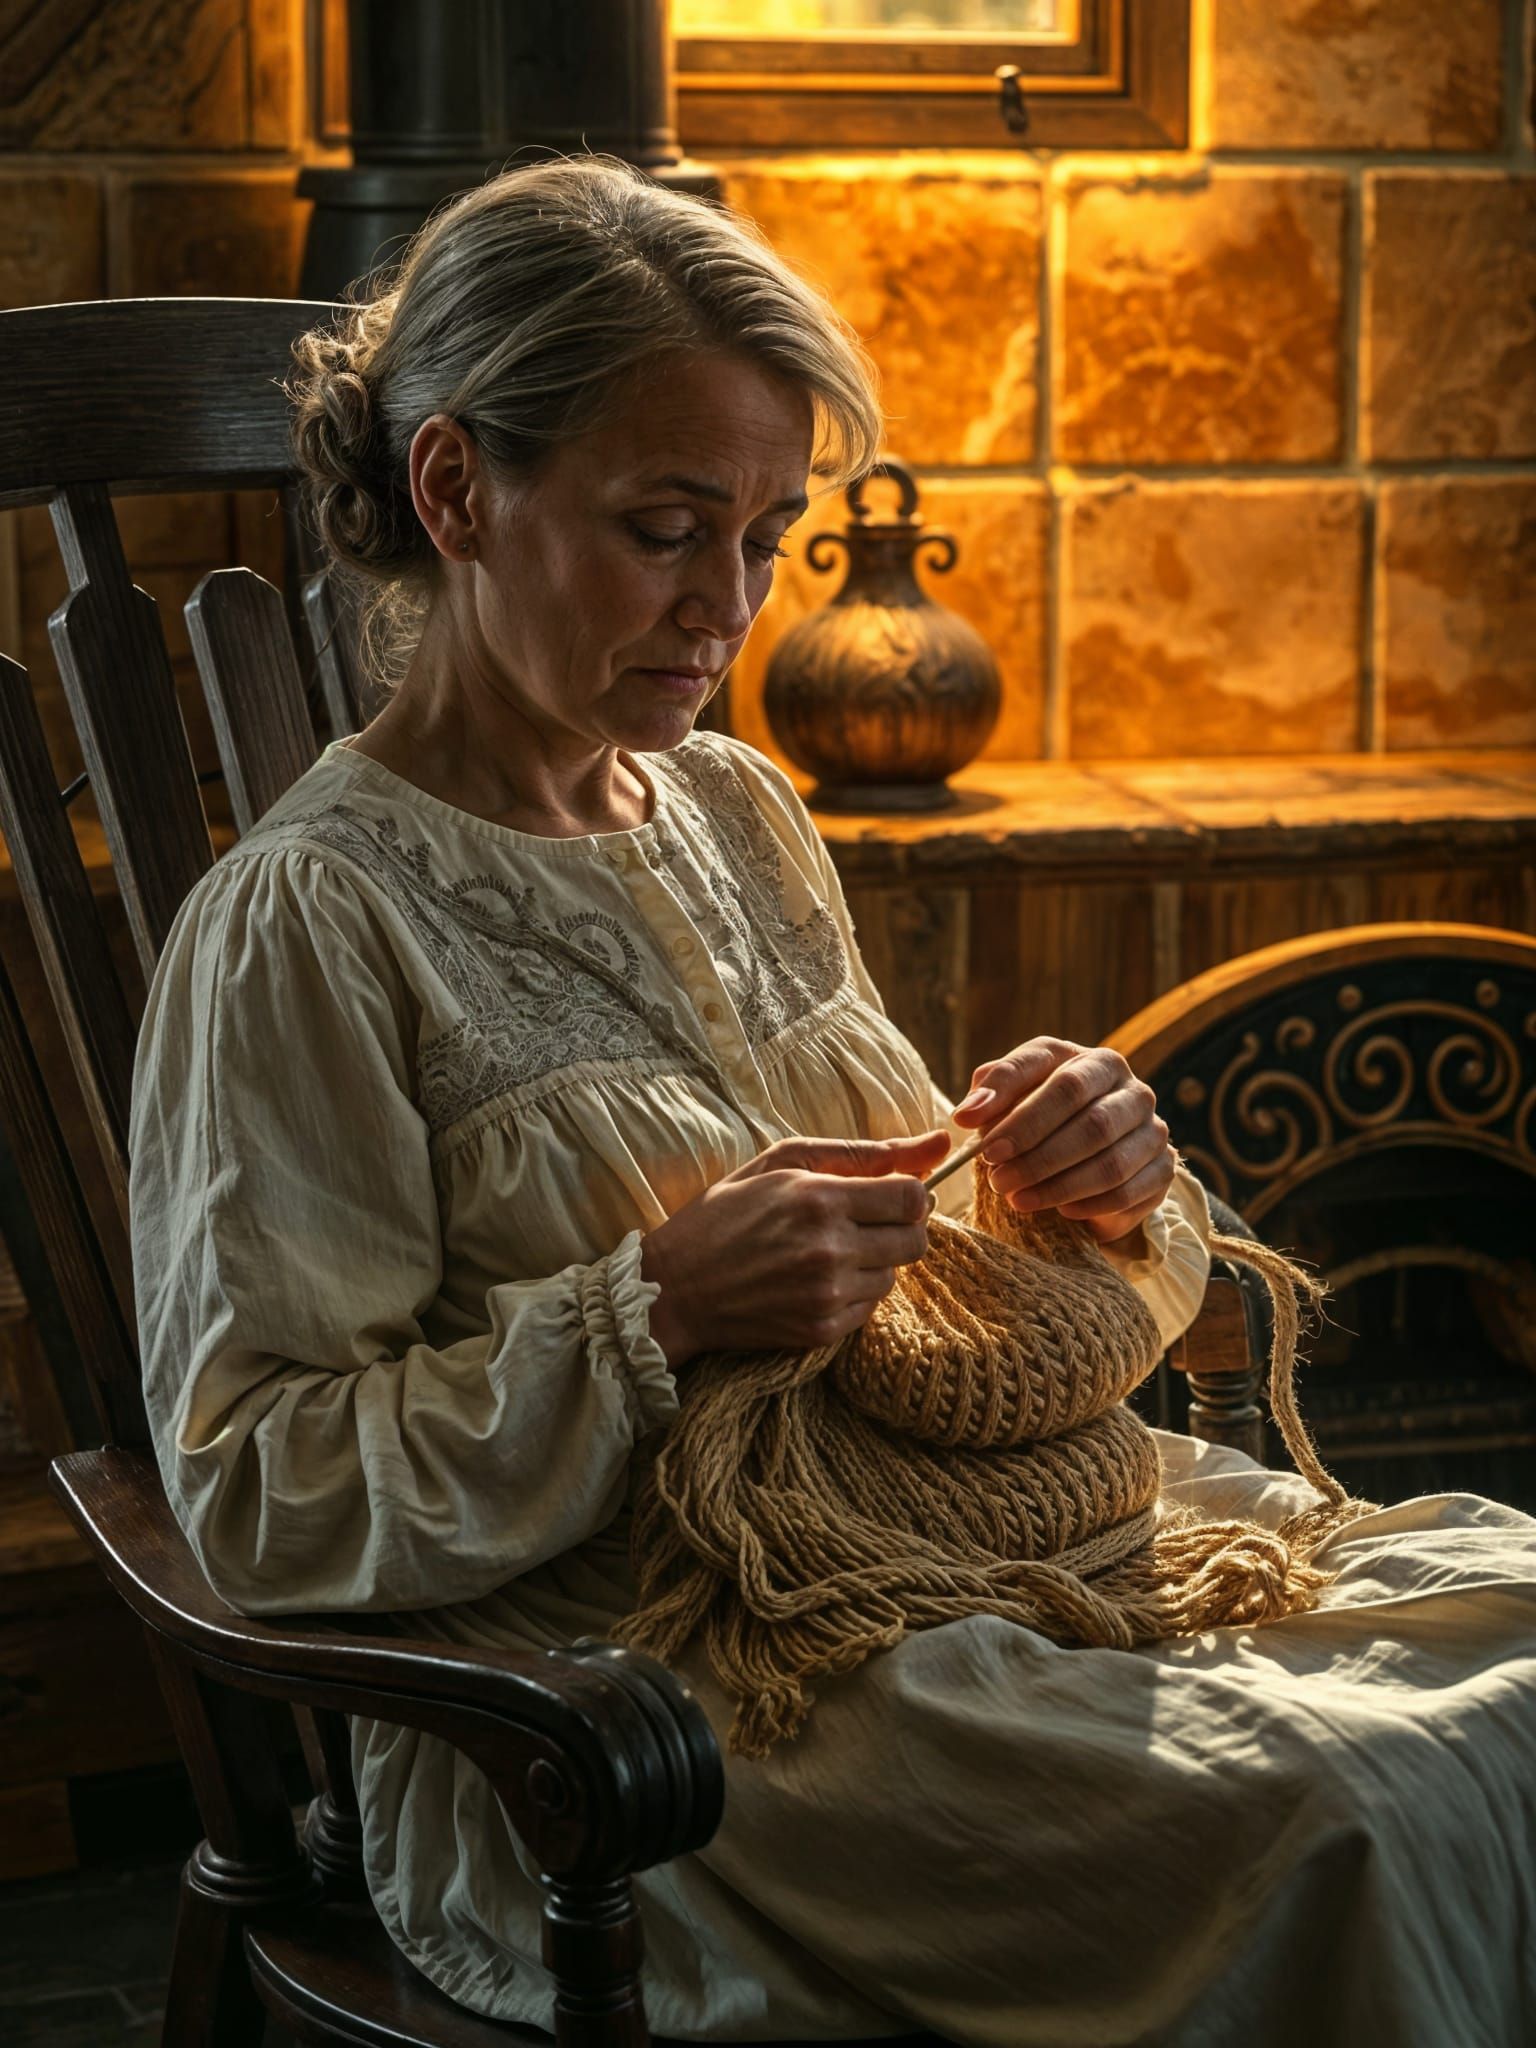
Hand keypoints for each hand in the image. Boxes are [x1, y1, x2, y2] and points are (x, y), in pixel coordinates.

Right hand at [639, 1131, 948, 1369]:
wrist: (675, 1287)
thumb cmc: (726, 1213)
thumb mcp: (783, 1162)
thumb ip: (863, 1151)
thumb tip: (940, 1142)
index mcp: (819, 1199)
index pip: (913, 1197)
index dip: (911, 1193)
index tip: (890, 1194)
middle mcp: (829, 1250)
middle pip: (915, 1240)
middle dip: (899, 1227)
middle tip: (863, 1222)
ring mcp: (827, 1296)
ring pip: (893, 1275)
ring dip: (874, 1261)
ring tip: (829, 1251)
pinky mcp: (822, 1331)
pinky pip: (870, 1308)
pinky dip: (854, 1292)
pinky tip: (816, 1279)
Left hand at [953, 1038, 1172, 1245]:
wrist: (1088, 1155)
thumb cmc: (1041, 1115)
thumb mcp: (1014, 1093)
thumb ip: (990, 1091)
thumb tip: (967, 1113)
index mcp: (1097, 1062)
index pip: (1064, 1081)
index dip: (1024, 1115)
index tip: (984, 1144)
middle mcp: (1134, 1091)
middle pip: (1092, 1124)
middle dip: (1038, 1156)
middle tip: (998, 1178)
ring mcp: (1154, 1131)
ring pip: (1110, 1163)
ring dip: (1058, 1186)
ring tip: (1017, 1198)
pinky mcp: (1162, 1171)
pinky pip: (1127, 1193)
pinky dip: (1088, 1205)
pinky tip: (1060, 1211)